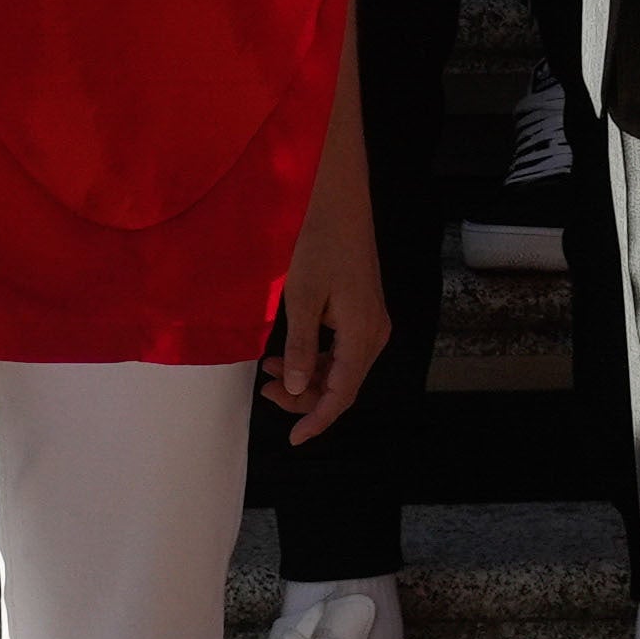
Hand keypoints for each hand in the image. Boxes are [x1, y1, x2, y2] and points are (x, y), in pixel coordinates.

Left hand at [267, 134, 390, 440]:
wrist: (337, 199)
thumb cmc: (318, 243)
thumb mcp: (302, 299)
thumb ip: (302, 348)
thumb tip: (299, 387)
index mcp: (363, 334)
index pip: (343, 393)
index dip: (318, 420)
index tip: (294, 439)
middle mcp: (374, 333)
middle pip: (343, 384)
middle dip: (305, 397)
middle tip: (265, 390)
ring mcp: (370, 321)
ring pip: (340, 368)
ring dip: (307, 377)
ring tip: (268, 371)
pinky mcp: (361, 310)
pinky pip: (341, 349)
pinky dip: (314, 357)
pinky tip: (286, 352)